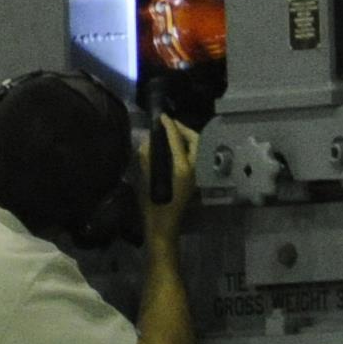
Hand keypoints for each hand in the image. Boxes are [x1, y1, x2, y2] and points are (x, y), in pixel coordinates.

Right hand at [144, 116, 198, 238]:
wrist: (164, 226)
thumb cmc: (153, 207)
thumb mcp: (146, 181)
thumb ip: (147, 160)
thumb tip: (146, 142)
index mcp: (182, 168)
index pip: (177, 141)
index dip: (169, 127)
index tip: (162, 117)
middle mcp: (193, 169)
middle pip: (195, 141)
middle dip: (183, 130)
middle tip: (169, 123)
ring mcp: (196, 174)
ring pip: (196, 149)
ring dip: (186, 138)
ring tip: (171, 133)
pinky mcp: (193, 179)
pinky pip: (193, 157)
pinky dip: (185, 148)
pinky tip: (173, 148)